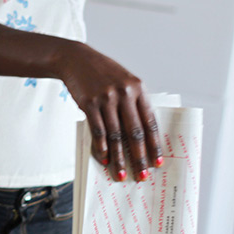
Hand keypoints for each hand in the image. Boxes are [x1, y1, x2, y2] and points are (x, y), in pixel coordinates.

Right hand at [59, 42, 161, 181]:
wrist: (76, 59)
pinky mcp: (88, 103)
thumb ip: (133, 103)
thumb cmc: (102, 73)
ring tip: (121, 174)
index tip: (157, 162)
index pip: (150, 122)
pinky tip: (104, 159)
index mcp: (138, 89)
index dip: (154, 145)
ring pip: (115, 135)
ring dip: (119, 158)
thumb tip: (140, 136)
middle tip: (141, 175)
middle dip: (139, 157)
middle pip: (134, 132)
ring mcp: (105, 98)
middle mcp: (123, 93)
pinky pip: (97, 130)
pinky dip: (101, 147)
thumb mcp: (124, 81)